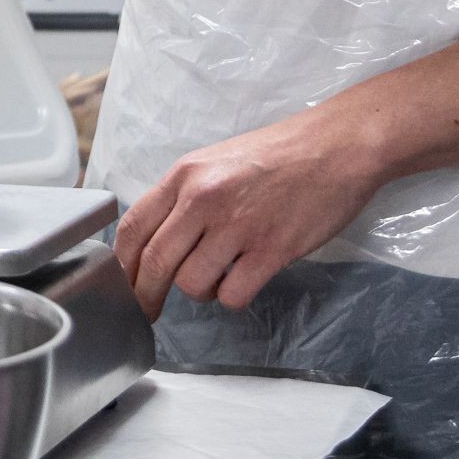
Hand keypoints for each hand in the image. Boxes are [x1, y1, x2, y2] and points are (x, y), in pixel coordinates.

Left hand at [115, 106, 395, 321]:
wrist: (336, 147)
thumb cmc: (278, 154)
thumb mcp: (215, 162)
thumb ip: (183, 197)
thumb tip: (155, 241)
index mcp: (185, 175)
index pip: (133, 228)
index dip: (122, 265)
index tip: (122, 285)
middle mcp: (204, 199)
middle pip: (155, 262)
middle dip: (146, 296)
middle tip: (148, 312)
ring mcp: (238, 226)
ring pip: (192, 284)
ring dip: (200, 292)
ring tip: (218, 277)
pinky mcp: (272, 250)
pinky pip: (233, 294)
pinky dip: (233, 297)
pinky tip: (244, 280)